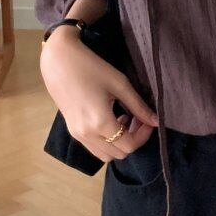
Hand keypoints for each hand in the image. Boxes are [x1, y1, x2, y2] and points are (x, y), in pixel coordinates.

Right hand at [40, 26, 158, 162]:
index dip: (144, 135)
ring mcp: (77, 134)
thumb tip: (156, 122)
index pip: (129, 145)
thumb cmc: (90, 67)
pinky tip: (110, 120)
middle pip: (119, 154)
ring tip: (124, 120)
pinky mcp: (72, 130)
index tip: (148, 120)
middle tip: (138, 119)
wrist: (59, 61)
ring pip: (106, 155)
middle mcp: (87, 134)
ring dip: (120, 143)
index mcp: (100, 123)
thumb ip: (139, 106)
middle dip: (133, 139)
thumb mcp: (120, 85)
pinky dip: (107, 141)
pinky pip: (94, 147)